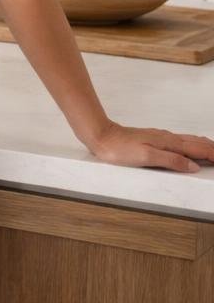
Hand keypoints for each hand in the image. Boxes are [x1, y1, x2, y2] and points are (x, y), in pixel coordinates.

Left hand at [86, 121, 213, 172]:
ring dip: (204, 146)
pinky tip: (189, 147)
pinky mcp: (154, 139)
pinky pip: (180, 141)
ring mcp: (161, 137)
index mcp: (169, 143)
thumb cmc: (120, 149)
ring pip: (189, 140)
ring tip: (213, 151)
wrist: (101, 136)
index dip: (213, 155)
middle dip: (212, 149)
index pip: (198, 149)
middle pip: (197, 143)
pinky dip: (192, 144)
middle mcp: (168, 138)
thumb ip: (171, 160)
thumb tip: (194, 166)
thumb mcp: (146, 157)